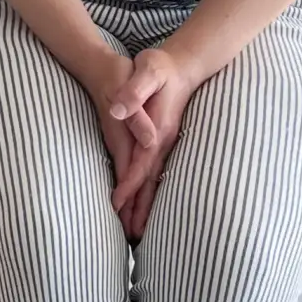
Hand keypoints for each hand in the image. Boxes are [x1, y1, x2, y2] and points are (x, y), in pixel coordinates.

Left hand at [103, 43, 198, 238]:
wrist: (184, 64)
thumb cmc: (161, 66)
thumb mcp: (147, 71)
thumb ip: (134, 91)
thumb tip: (119, 111)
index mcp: (158, 130)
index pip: (141, 164)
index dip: (129, 186)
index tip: (117, 207)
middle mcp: (164, 141)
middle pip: (150, 181)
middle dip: (140, 208)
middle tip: (130, 238)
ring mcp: (166, 143)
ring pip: (155, 180)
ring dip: (147, 205)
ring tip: (137, 231)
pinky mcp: (164, 140)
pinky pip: (156, 172)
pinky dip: (150, 190)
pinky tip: (147, 202)